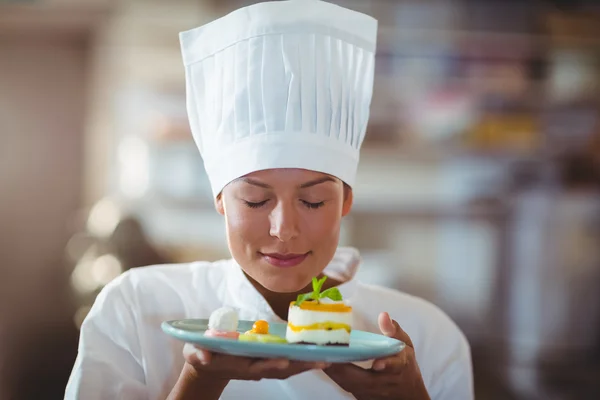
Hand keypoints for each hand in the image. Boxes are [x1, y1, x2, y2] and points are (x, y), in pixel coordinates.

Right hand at [183, 343, 329, 380]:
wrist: (209, 363)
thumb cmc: (202, 354)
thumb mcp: (195, 353)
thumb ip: (198, 354)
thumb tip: (202, 356)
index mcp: (240, 366)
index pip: (258, 367)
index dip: (271, 364)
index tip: (284, 362)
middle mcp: (255, 368)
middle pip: (280, 369)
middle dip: (299, 365)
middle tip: (320, 360)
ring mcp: (263, 366)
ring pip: (289, 368)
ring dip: (307, 364)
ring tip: (329, 358)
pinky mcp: (269, 361)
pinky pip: (289, 361)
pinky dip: (304, 359)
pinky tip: (320, 353)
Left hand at [324, 312, 429, 399]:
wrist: (407, 395)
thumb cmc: (405, 366)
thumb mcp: (405, 347)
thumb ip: (394, 331)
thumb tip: (384, 316)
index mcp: (399, 367)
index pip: (393, 366)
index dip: (386, 364)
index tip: (377, 363)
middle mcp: (383, 384)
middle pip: (361, 379)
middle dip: (341, 366)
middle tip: (324, 349)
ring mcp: (369, 393)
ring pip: (348, 383)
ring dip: (332, 370)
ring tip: (317, 353)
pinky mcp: (360, 396)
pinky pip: (345, 385)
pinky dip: (333, 374)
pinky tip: (322, 360)